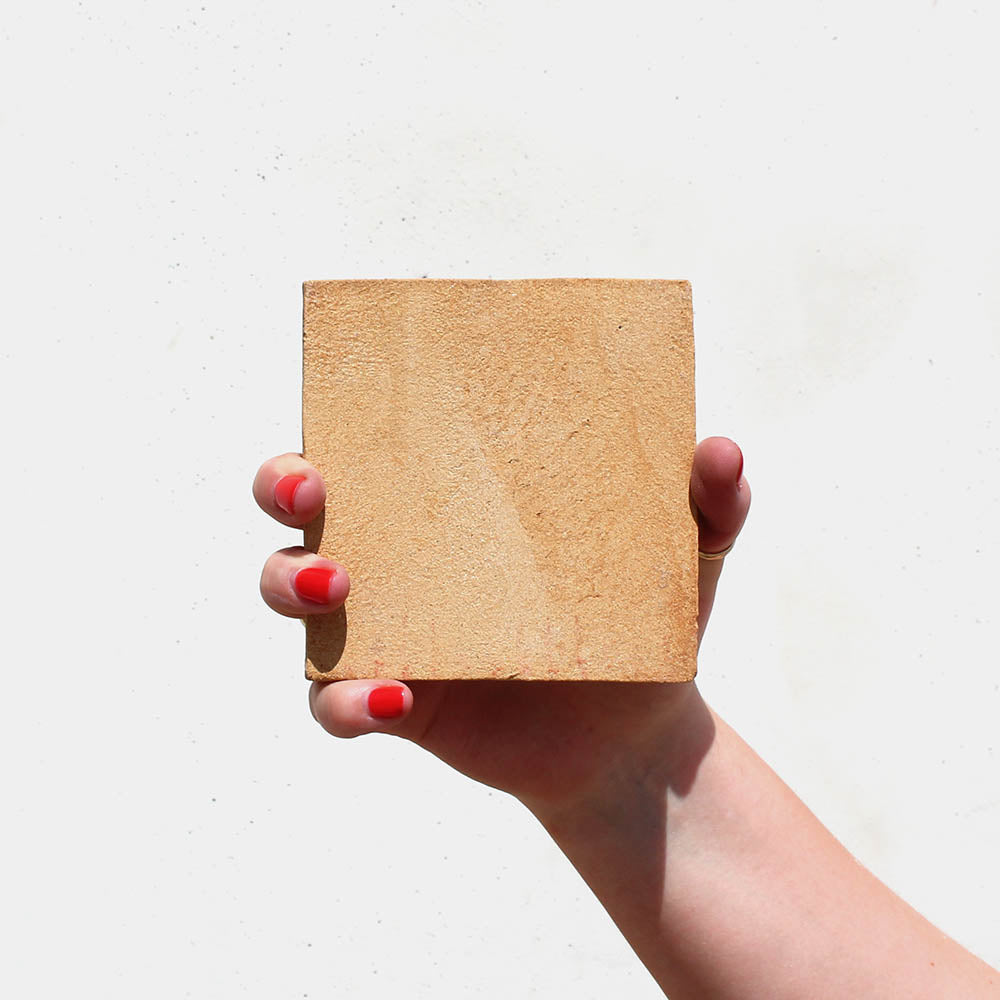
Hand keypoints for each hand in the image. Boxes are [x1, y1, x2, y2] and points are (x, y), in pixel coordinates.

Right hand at [253, 437, 749, 815]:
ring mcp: (388, 630)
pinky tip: (395, 698)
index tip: (346, 401)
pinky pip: (335, 703)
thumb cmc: (644, 626)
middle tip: (313, 488)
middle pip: (302, 510)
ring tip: (343, 589)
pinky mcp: (394, 704)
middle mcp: (404, 558)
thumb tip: (720, 448)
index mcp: (454, 504)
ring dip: (291, 583)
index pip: (376, 442)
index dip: (337, 413)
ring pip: (290, 595)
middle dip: (282, 484)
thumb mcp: (684, 558)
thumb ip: (709, 504)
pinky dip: (346, 702)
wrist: (638, 737)